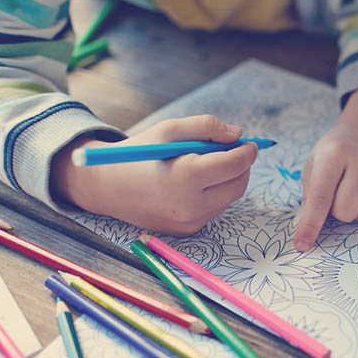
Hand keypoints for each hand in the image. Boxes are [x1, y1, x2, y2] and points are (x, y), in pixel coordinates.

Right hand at [51, 115, 256, 235]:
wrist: (107, 186)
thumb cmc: (139, 153)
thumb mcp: (170, 130)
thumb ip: (207, 127)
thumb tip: (237, 135)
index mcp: (187, 176)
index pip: (234, 164)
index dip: (247, 152)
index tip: (250, 143)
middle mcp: (191, 204)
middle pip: (237, 185)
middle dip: (242, 167)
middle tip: (237, 152)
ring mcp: (190, 221)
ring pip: (227, 199)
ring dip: (228, 181)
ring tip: (209, 164)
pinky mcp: (187, 230)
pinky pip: (213, 209)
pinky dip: (214, 194)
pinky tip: (194, 183)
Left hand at [294, 85, 357, 250]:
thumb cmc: (337, 153)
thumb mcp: (315, 164)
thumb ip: (310, 196)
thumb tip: (308, 233)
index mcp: (335, 152)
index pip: (320, 197)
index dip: (311, 224)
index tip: (303, 245)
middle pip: (345, 213)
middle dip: (338, 209)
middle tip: (341, 189)